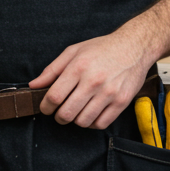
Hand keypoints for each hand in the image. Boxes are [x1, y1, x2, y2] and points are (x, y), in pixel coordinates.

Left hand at [29, 31, 152, 128]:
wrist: (135, 46)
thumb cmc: (103, 48)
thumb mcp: (74, 51)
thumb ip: (52, 69)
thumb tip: (34, 85)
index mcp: (79, 66)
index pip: (54, 97)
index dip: (45, 107)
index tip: (46, 107)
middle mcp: (94, 81)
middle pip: (66, 113)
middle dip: (59, 116)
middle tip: (61, 111)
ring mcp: (109, 92)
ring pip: (82, 121)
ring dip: (76, 120)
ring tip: (78, 111)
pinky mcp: (121, 101)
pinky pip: (100, 124)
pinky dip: (92, 123)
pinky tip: (91, 113)